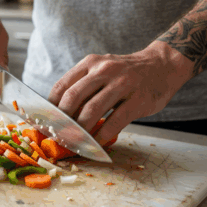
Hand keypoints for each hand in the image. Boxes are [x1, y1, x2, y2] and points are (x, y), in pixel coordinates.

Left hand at [48, 41, 192, 143]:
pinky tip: (98, 143)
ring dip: (80, 131)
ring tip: (74, 143)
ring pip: (92, 110)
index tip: (44, 124)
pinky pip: (115, 120)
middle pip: (72, 98)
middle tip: (57, 137)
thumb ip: (83, 86)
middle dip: (61, 122)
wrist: (162, 65)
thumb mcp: (101, 70)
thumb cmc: (126, 74)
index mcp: (90, 63)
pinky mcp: (138, 99)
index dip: (49, 108)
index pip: (61, 87)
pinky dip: (103, 135)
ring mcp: (122, 83)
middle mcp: (104, 70)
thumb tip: (58, 114)